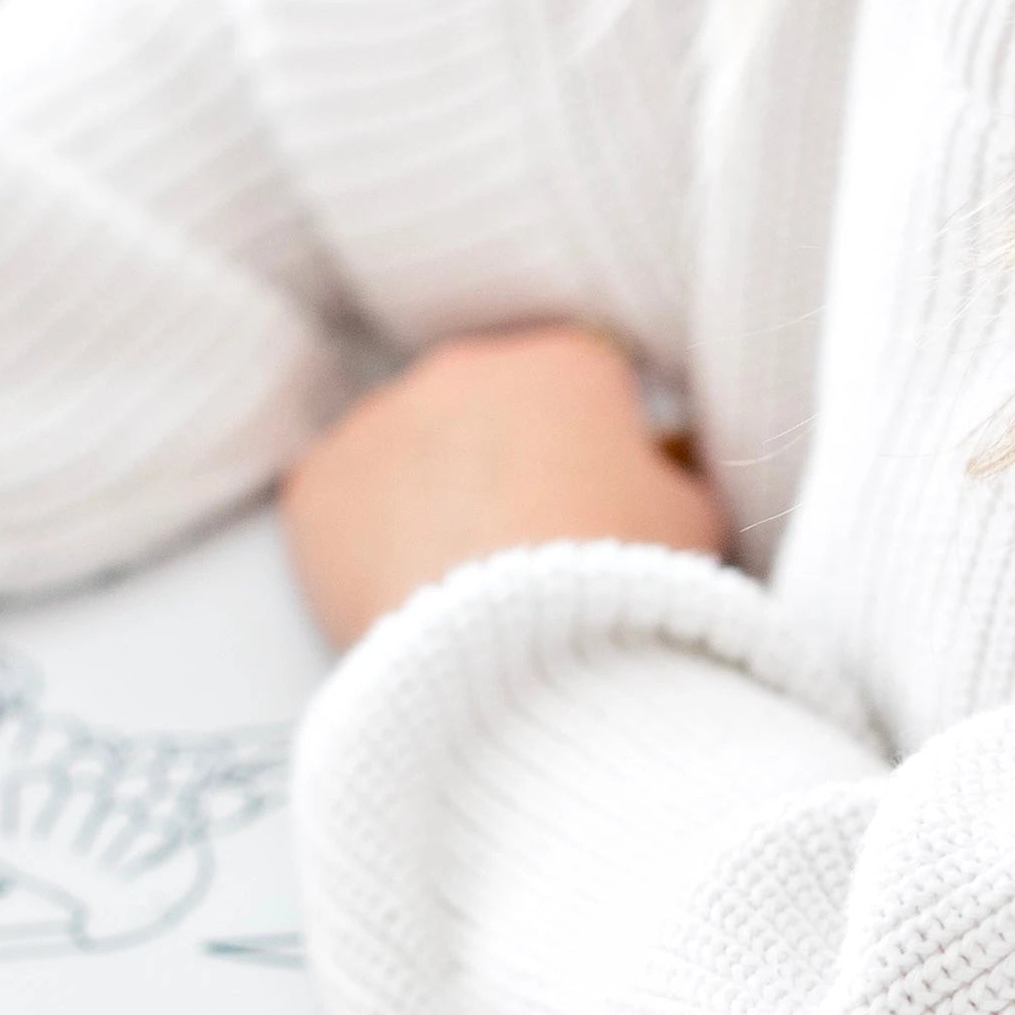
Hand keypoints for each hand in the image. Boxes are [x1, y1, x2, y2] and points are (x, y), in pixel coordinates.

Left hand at [281, 325, 722, 648]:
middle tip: (524, 554)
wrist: (514, 654)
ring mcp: (383, 420)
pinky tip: (402, 594)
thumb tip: (664, 468)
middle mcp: (466, 368)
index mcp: (566, 360)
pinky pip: (341, 500)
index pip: (583, 383)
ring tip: (463, 586)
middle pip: (488, 409)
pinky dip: (363, 540)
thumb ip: (677, 480)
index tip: (593, 507)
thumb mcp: (696, 526)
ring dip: (433, 498)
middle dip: (506, 465)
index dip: (593, 448)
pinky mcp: (318, 482)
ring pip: (411, 451)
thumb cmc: (619, 586)